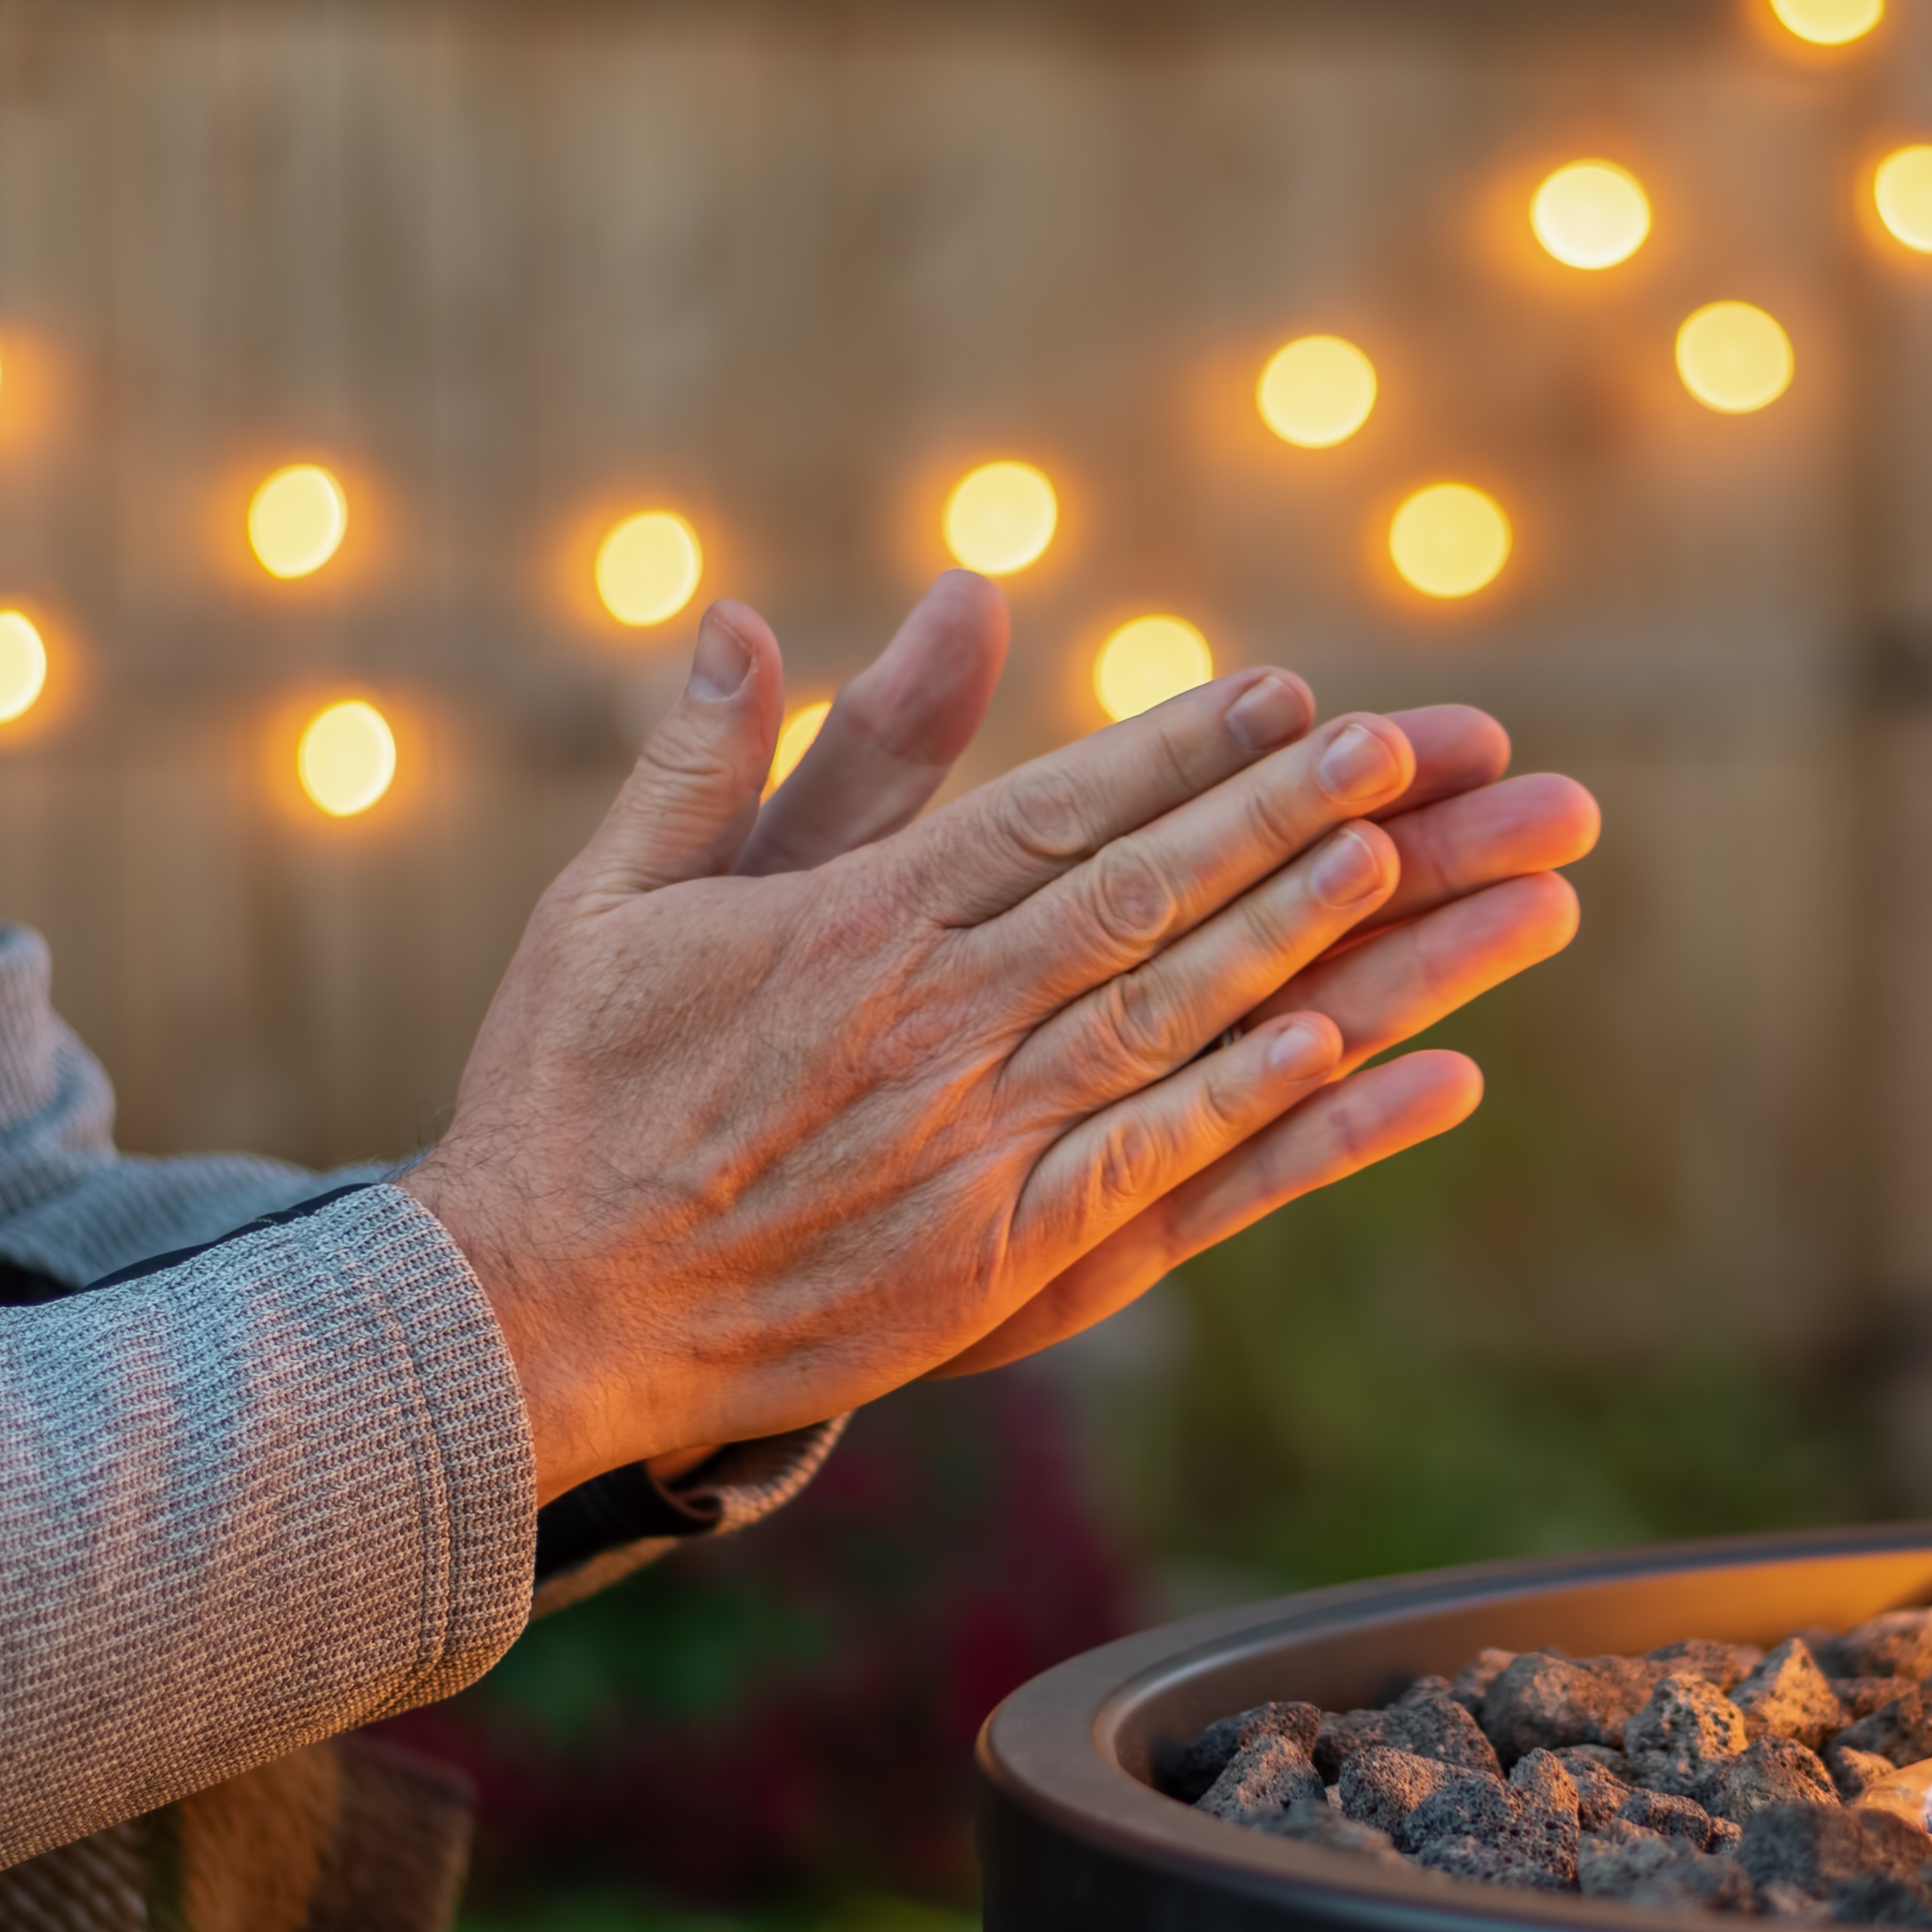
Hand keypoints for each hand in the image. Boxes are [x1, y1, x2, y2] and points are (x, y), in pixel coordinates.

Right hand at [404, 585, 1593, 1494]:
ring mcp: (965, 1145)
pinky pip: (1144, 1170)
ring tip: (1404, 860)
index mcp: (850, 924)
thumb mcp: (605, 897)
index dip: (1178, 750)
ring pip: (1163, 1018)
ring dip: (1292, 937)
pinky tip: (1344, 1055)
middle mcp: (926, 1023)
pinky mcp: (986, 1262)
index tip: (1284, 691)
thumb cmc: (565, 1095)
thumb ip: (699, 757)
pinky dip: (1247, 1110)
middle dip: (1275, 816)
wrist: (527, 1316)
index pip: (1050, 810)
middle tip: (1396, 746)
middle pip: (1136, 897)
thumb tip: (744, 615)